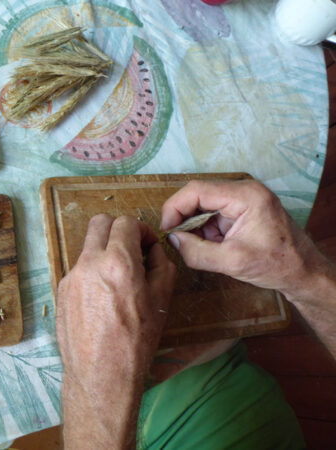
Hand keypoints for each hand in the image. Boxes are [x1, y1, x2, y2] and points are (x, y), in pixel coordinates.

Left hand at [56, 215, 175, 448]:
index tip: (147, 244)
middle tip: (131, 249)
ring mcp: (71, 276)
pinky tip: (102, 298)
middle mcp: (90, 263)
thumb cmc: (135, 341)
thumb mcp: (161, 300)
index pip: (126, 222)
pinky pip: (79, 269)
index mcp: (118, 262)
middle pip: (100, 222)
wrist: (100, 373)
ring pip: (88, 246)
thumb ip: (161, 264)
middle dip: (118, 230)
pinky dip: (93, 272)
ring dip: (105, 251)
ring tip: (118, 279)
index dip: (141, 229)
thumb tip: (153, 249)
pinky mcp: (61, 289)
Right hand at [160, 180, 324, 300]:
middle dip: (183, 218)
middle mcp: (244, 191)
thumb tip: (172, 241)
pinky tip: (210, 246)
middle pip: (198, 195)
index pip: (197, 190)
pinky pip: (212, 215)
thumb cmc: (277, 265)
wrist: (304, 273)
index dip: (175, 208)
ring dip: (194, 226)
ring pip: (203, 206)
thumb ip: (197, 252)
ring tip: (198, 247)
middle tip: (175, 239)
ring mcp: (243, 200)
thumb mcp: (233, 262)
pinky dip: (204, 230)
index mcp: (246, 195)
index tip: (166, 230)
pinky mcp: (241, 211)